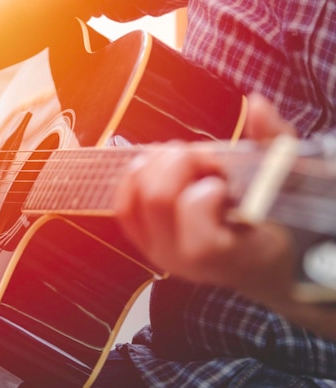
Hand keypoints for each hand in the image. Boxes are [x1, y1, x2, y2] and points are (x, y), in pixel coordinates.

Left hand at [113, 93, 296, 294]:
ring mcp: (156, 249)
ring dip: (156, 164)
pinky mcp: (141, 239)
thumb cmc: (271, 223)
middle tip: (201, 159)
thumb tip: (257, 104)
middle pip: (159, 198)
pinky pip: (122, 204)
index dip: (207, 187)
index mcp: (224, 252)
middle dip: (180, 162)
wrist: (252, 262)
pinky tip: (158, 163)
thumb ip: (273, 142)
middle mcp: (182, 257)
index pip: (197, 214)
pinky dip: (136, 175)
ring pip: (135, 198)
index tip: (224, 180)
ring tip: (182, 160)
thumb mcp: (285, 185)